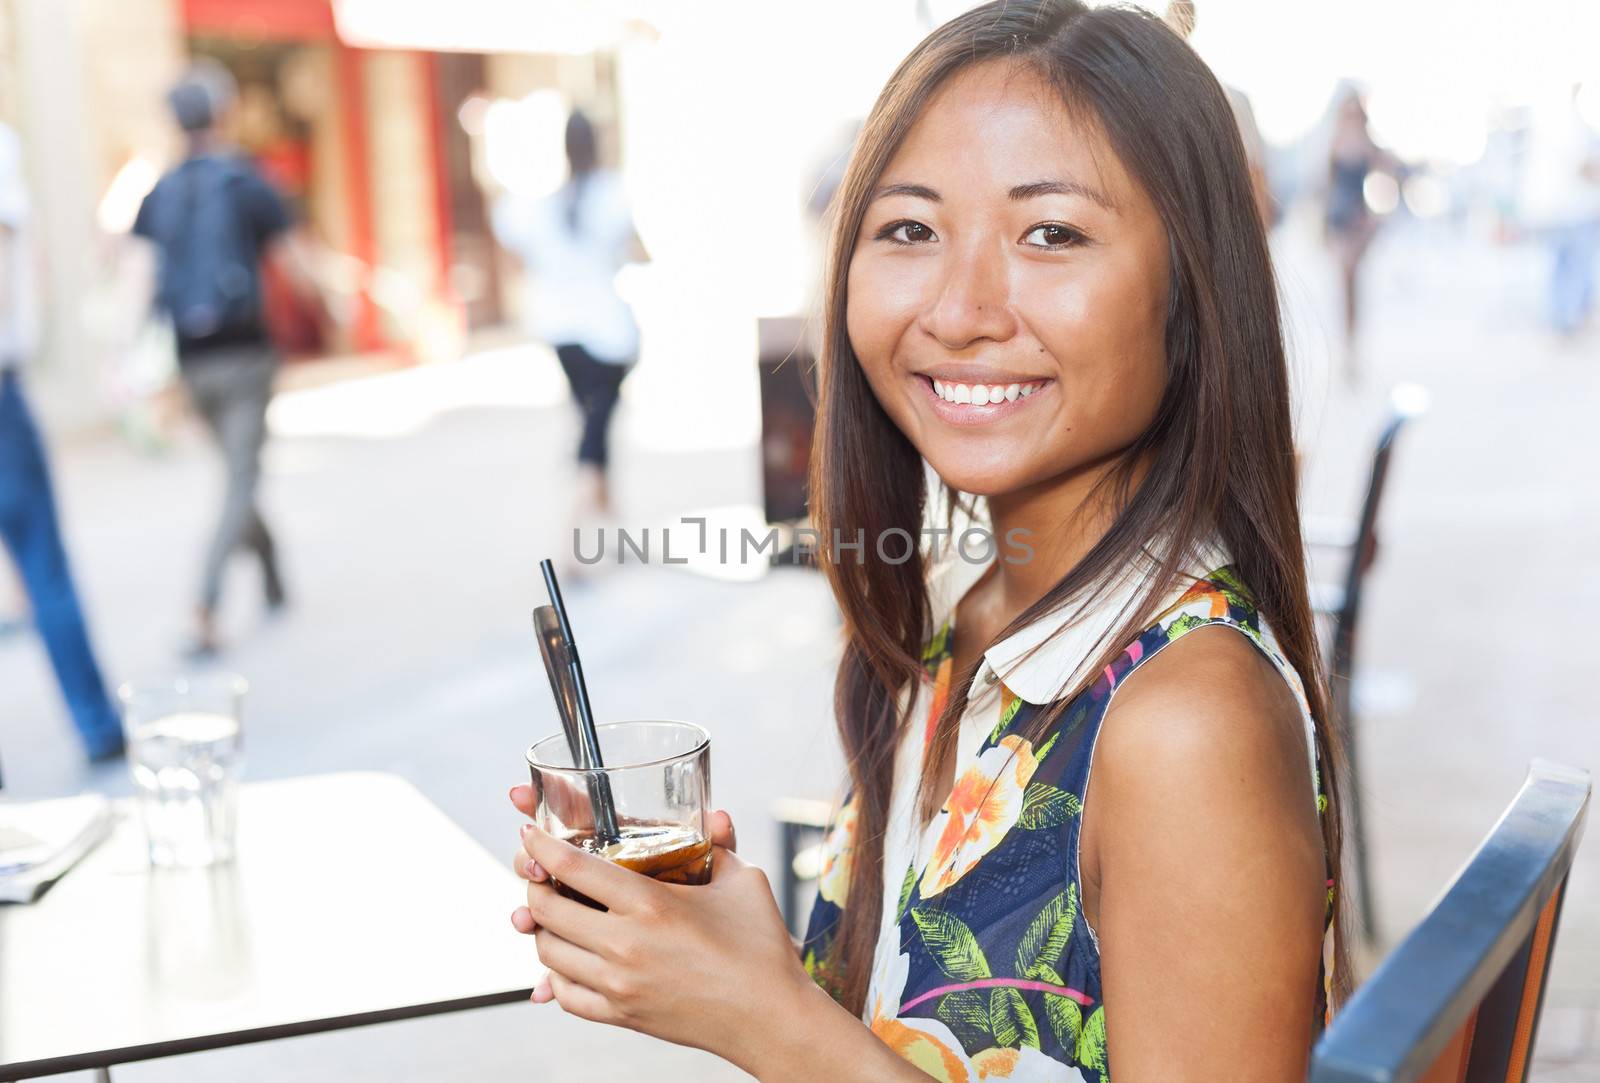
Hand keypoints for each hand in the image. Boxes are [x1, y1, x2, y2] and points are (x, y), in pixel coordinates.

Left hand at [506, 792, 799, 1063]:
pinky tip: (569, 958)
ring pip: (548, 952)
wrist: (770, 1018)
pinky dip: (555, 974)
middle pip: (546, 909)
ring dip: (541, 929)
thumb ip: (719, 847)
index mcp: (650, 903)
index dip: (540, 845)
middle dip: (533, 885)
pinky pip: (565, 994)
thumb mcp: (743, 881)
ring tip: (553, 913)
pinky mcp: (621, 1015)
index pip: (572, 867)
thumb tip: (716, 818)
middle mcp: (625, 945)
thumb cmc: (761, 947)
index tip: (527, 834)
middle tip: (539, 873)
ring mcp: (618, 985)